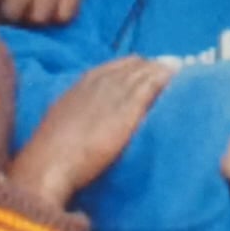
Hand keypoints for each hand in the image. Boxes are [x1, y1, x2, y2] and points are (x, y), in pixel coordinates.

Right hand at [10, 56, 173, 206]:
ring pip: (144, 72)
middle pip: (133, 66)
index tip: (148, 72)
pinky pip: (151, 85)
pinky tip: (177, 78)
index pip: (115, 67)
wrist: (49, 164)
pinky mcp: (126, 109)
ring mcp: (113, 94)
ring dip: (162, 70)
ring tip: (180, 72)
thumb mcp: (62, 122)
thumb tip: (90, 120)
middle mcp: (99, 83)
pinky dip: (164, 79)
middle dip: (152, 67)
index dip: (134, 68)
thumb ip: (78, 113)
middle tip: (171, 71)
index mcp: (81, 84)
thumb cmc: (51, 153)